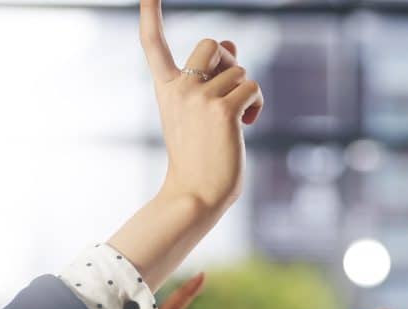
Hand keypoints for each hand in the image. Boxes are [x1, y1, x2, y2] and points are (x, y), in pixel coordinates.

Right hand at [139, 0, 263, 207]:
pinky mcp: (223, 110)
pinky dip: (257, 104)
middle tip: (233, 90)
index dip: (150, 15)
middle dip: (231, 59)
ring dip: (248, 92)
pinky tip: (248, 124)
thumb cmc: (201, 156)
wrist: (197, 193)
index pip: (152, 45)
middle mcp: (179, 88)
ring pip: (240, 71)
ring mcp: (199, 98)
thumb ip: (212, 77)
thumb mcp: (200, 112)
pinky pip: (252, 87)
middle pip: (211, 43)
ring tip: (240, 120)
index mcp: (167, 90)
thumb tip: (232, 42)